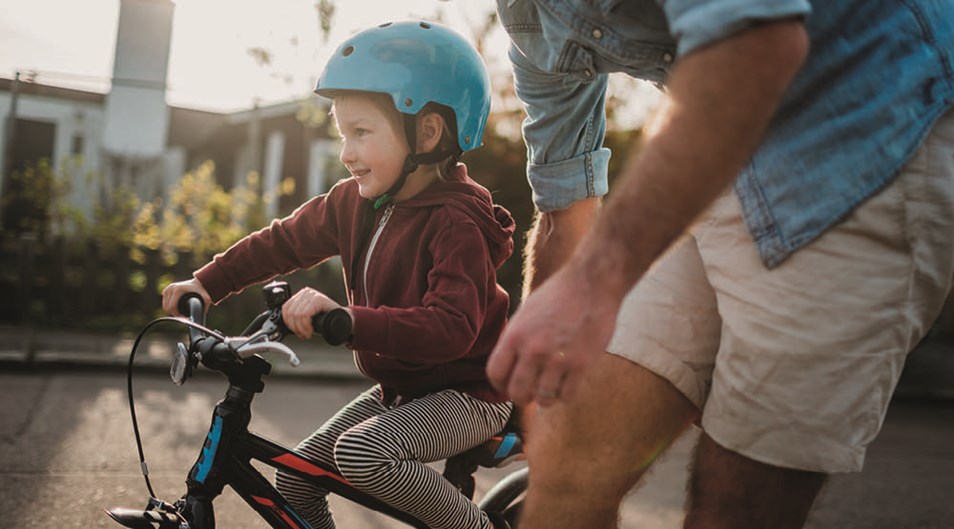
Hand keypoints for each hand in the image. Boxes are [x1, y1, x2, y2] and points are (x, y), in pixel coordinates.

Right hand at [161, 278, 211, 315]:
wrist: (199, 283)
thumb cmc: (202, 291)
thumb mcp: (206, 299)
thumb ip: (204, 309)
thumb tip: (198, 320)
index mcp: (178, 290)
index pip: (172, 307)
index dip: (177, 315)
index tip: (184, 318)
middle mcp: (171, 288)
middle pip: (167, 308)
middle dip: (174, 314)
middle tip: (183, 316)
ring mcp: (168, 289)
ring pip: (165, 306)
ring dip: (171, 311)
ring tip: (181, 313)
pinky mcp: (166, 290)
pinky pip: (165, 303)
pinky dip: (169, 307)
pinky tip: (177, 307)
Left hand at [281, 287, 342, 339]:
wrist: (342, 320)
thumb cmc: (324, 320)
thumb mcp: (306, 317)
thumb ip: (295, 316)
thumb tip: (285, 323)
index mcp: (300, 295)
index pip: (285, 308)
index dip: (288, 323)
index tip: (295, 331)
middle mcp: (306, 292)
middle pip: (290, 312)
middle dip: (295, 328)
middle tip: (303, 334)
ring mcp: (313, 294)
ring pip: (297, 314)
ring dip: (301, 329)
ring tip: (307, 334)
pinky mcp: (319, 299)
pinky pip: (305, 315)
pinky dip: (306, 326)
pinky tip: (311, 331)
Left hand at [487, 263, 619, 405]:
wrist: (591, 283)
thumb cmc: (558, 296)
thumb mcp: (526, 313)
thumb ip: (515, 340)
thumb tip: (507, 366)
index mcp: (515, 335)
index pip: (495, 373)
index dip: (500, 384)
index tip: (508, 384)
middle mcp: (533, 349)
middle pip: (516, 392)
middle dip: (521, 397)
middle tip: (529, 392)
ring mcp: (557, 358)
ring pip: (543, 399)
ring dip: (545, 398)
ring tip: (550, 387)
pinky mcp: (581, 364)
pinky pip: (568, 396)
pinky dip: (565, 395)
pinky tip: (567, 384)